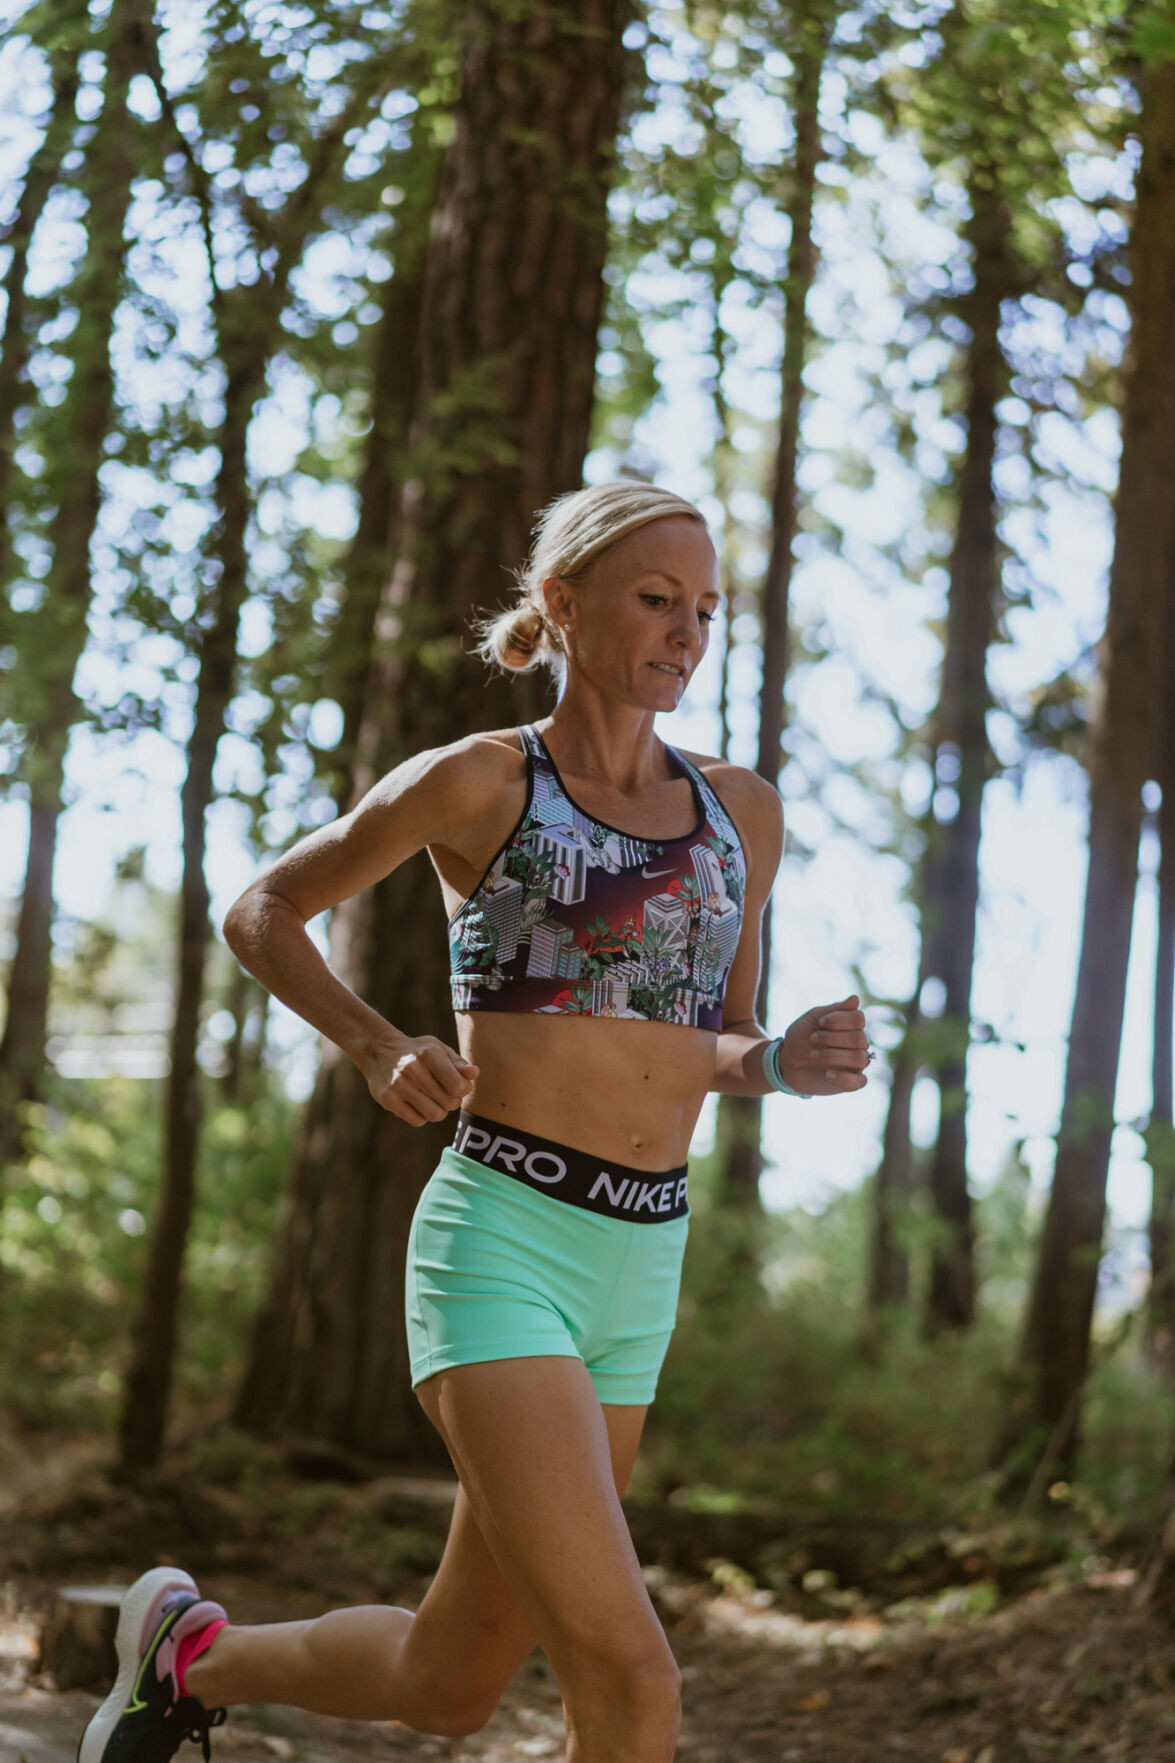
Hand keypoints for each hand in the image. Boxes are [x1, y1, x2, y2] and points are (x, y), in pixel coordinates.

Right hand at [360, 1033, 478, 1125]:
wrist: (379, 1051)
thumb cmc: (417, 1052)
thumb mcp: (438, 1049)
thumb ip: (458, 1063)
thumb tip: (474, 1074)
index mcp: (429, 1053)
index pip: (458, 1086)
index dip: (464, 1090)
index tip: (458, 1086)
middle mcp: (412, 1068)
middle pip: (449, 1102)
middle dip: (453, 1102)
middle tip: (447, 1095)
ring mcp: (398, 1085)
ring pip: (434, 1114)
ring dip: (440, 1111)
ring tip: (435, 1101)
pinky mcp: (388, 1099)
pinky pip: (417, 1120)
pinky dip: (423, 1116)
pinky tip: (419, 1104)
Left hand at [779, 994, 872, 1096]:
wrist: (787, 1062)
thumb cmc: (801, 1037)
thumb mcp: (813, 1019)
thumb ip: (835, 1009)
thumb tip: (856, 999)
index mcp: (850, 1026)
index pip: (859, 1018)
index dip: (840, 1020)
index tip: (820, 1023)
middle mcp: (857, 1044)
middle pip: (860, 1038)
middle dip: (833, 1038)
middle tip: (813, 1039)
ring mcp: (855, 1063)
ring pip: (859, 1058)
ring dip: (834, 1056)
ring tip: (814, 1055)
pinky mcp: (850, 1082)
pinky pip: (861, 1081)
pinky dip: (844, 1077)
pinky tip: (827, 1073)